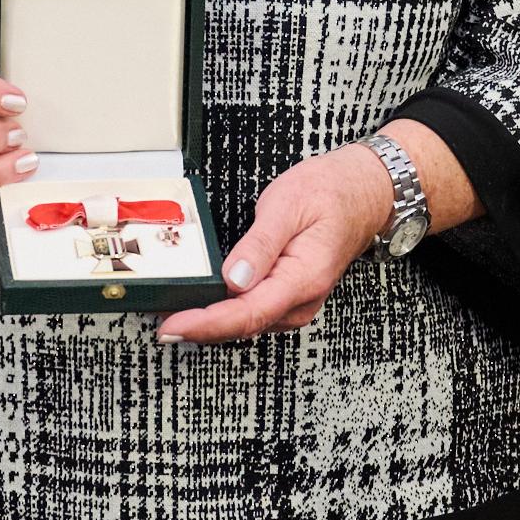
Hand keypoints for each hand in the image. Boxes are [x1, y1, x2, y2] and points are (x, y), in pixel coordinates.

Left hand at [154, 143, 389, 342]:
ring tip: (170, 310)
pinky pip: (252, 313)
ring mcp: (296, 302)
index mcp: (302, 278)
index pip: (246, 314)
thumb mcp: (288, 205)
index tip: (173, 326)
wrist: (363, 192)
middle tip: (157, 317)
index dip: (205, 324)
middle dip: (198, 326)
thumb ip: (259, 244)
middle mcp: (301, 299)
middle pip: (241, 326)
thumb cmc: (330, 193)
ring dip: (208, 322)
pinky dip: (224, 313)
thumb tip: (233, 279)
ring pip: (245, 323)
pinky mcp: (289, 296)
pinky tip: (203, 305)